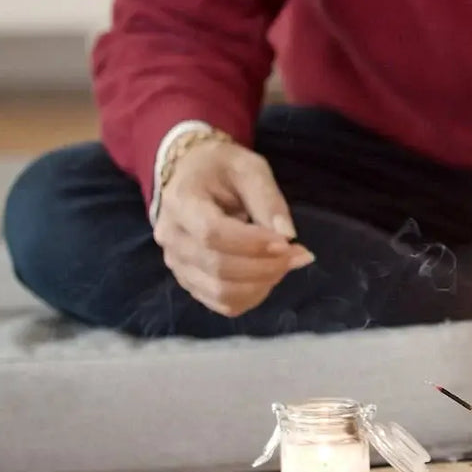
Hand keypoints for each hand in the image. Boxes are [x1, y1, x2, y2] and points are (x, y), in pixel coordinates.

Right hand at [153, 139, 313, 316]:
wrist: (191, 175)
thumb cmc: (221, 168)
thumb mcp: (248, 168)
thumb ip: (268, 198)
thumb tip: (287, 235)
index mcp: (181, 202)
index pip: (213, 234)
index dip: (253, 245)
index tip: (286, 242)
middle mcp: (172, 238)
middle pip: (218, 268)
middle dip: (266, 266)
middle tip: (299, 254)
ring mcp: (177, 264)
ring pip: (221, 293)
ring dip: (262, 284)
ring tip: (286, 263)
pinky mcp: (189, 281)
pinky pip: (222, 303)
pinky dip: (252, 296)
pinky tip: (269, 276)